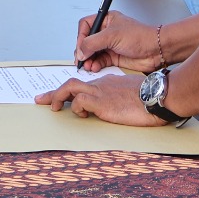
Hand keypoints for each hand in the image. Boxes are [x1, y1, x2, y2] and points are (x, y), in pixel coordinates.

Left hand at [36, 72, 162, 126]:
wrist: (157, 96)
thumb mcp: (130, 95)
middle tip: (40, 100)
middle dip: (54, 93)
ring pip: (70, 87)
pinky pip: (79, 101)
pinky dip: (76, 107)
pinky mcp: (101, 101)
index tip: (60, 97)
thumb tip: (114, 107)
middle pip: (71, 83)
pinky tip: (82, 114)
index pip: (83, 84)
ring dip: (57, 97)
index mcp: (107, 83)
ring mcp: (100, 92)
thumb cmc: (149, 98)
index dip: (69, 91)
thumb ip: (118, 97)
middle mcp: (101, 85)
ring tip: (52, 108)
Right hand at [74, 10, 160, 73]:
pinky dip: (95, 65)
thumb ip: (92, 43)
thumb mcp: (112, 36)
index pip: (86, 25)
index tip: (80, 47)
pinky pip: (99, 61)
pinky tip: (95, 67)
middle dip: (83, 51)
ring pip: (92, 53)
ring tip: (88, 65)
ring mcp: (110, 45)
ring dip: (88, 59)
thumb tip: (80, 50)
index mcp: (106, 20)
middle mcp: (107, 32)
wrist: (156, 51)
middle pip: (87, 41)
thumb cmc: (141, 36)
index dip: (81, 36)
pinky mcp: (114, 57)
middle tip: (81, 59)